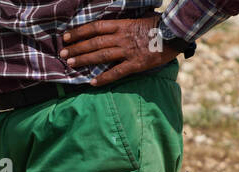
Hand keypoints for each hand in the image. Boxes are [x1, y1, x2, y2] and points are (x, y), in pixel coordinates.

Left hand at [60, 16, 181, 86]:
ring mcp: (128, 51)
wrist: (176, 32)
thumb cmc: (157, 26)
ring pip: (101, 55)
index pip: (96, 27)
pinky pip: (116, 72)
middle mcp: (122, 37)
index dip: (79, 32)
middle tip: (62, 53)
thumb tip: (108, 30)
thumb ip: (123, 27)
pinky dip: (103, 78)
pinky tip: (92, 83)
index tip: (66, 37)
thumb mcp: (138, 20)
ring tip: (70, 64)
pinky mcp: (135, 64)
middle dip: (76, 48)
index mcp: (122, 25)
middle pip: (94, 42)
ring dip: (84, 60)